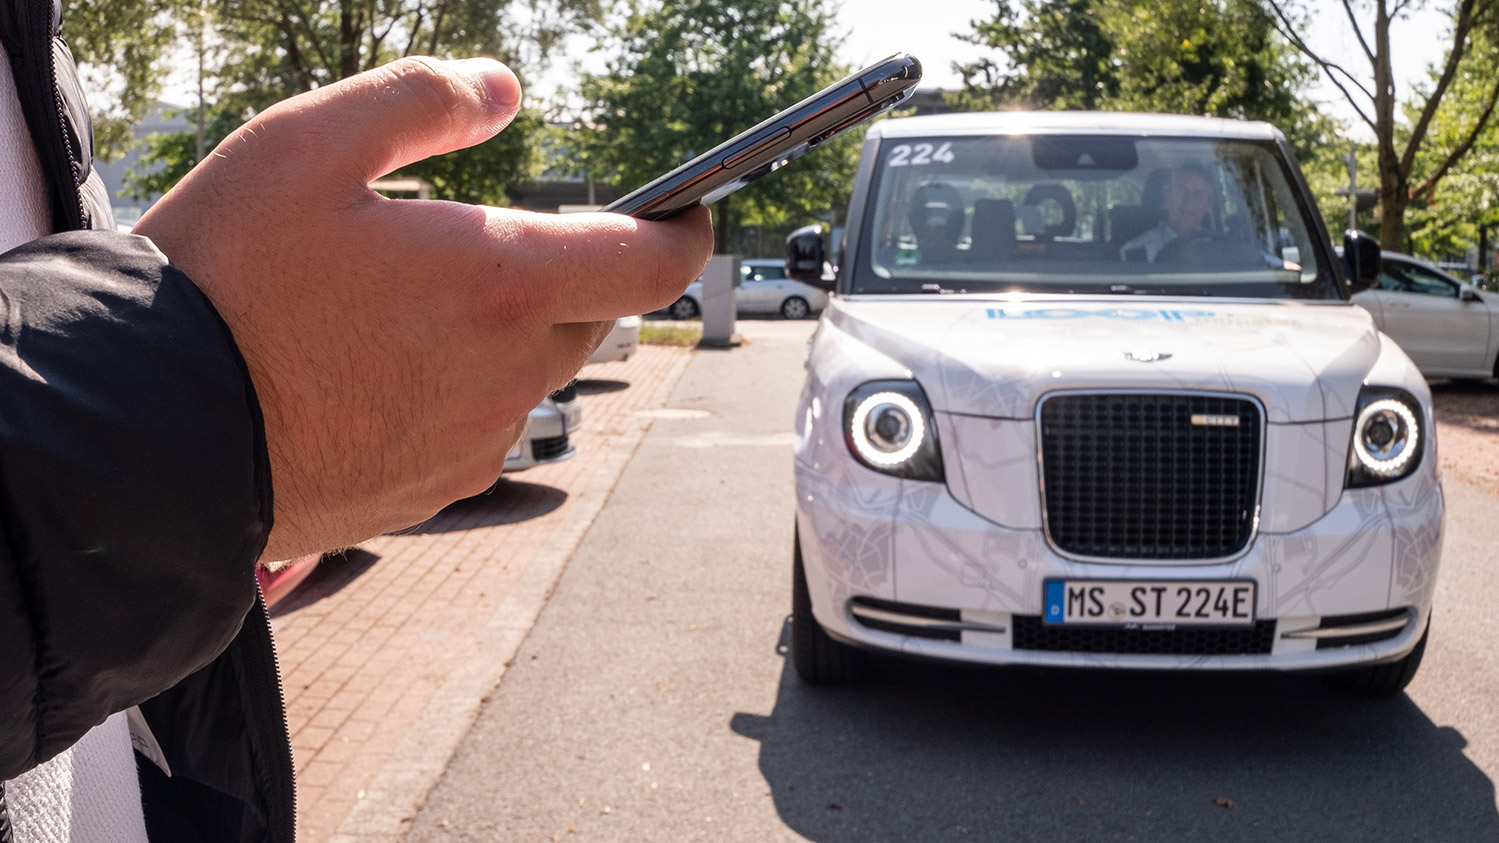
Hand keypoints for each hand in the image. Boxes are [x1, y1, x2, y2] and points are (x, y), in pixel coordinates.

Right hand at [136, 57, 712, 560]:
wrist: (153, 433)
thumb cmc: (222, 285)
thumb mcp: (308, 145)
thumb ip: (422, 102)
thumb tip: (501, 89)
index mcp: (498, 283)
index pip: (651, 261)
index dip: (683, 229)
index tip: (686, 211)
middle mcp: (507, 372)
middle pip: (592, 314)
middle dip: (569, 273)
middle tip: (488, 248)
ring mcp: (476, 439)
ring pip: (537, 372)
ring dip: (509, 334)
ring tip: (411, 311)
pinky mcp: (438, 489)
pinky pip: (487, 427)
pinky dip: (467, 390)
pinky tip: (386, 371)